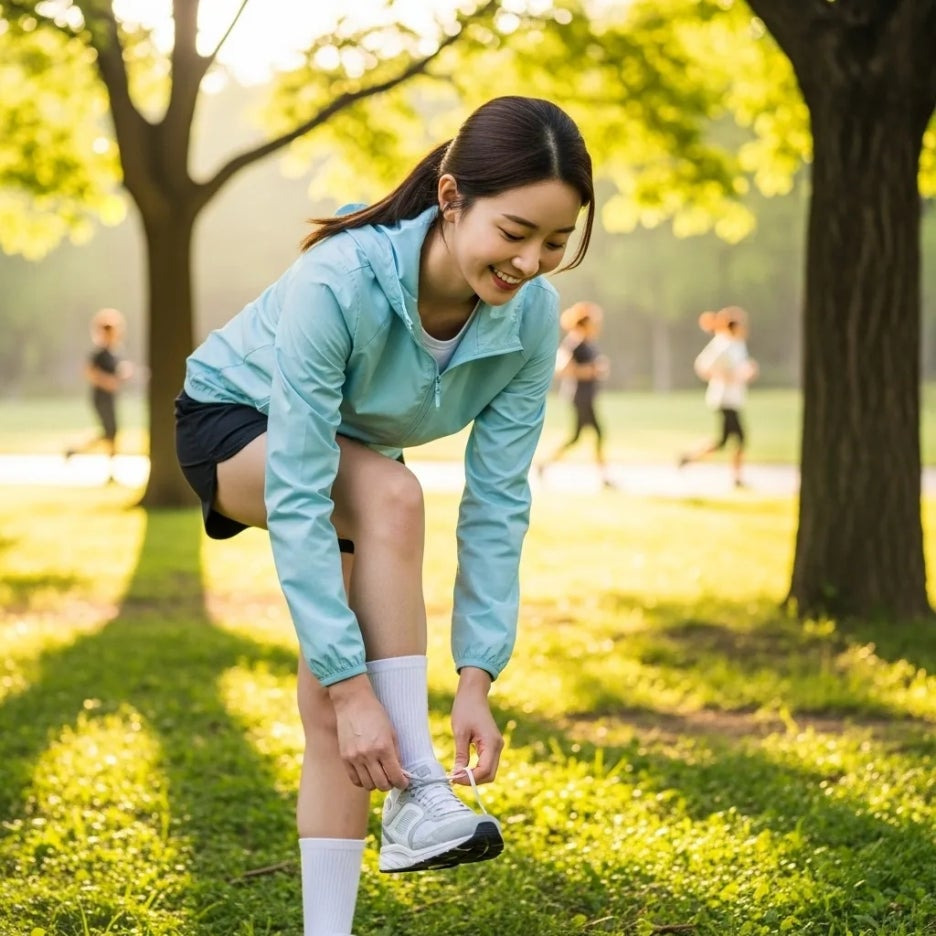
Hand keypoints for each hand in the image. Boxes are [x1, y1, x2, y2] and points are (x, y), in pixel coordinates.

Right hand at [328, 674, 407, 790]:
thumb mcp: (392, 731)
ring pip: (368, 785)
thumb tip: (400, 772)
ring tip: (380, 776)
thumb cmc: (375, 714)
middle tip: (393, 779)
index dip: (402, 783)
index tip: (404, 782)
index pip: (395, 776)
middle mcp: (369, 755)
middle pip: (382, 784)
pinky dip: (363, 781)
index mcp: (384, 747)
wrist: (353, 703)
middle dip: (390, 784)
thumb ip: (396, 753)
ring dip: (377, 784)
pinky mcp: (345, 758)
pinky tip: (368, 775)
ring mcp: (355, 758)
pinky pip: (355, 780)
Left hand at [450, 667, 503, 784]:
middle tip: (454, 778)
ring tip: (457, 773)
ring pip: (489, 771)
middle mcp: (498, 747)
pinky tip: (463, 768)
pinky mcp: (491, 745)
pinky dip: (476, 769)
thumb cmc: (465, 709)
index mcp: (492, 743)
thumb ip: (461, 755)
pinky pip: (487, 763)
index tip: (454, 778)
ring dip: (474, 776)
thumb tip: (457, 775)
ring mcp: (496, 746)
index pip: (485, 771)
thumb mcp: (460, 733)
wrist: (473, 694)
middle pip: (490, 774)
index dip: (470, 779)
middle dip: (473, 780)